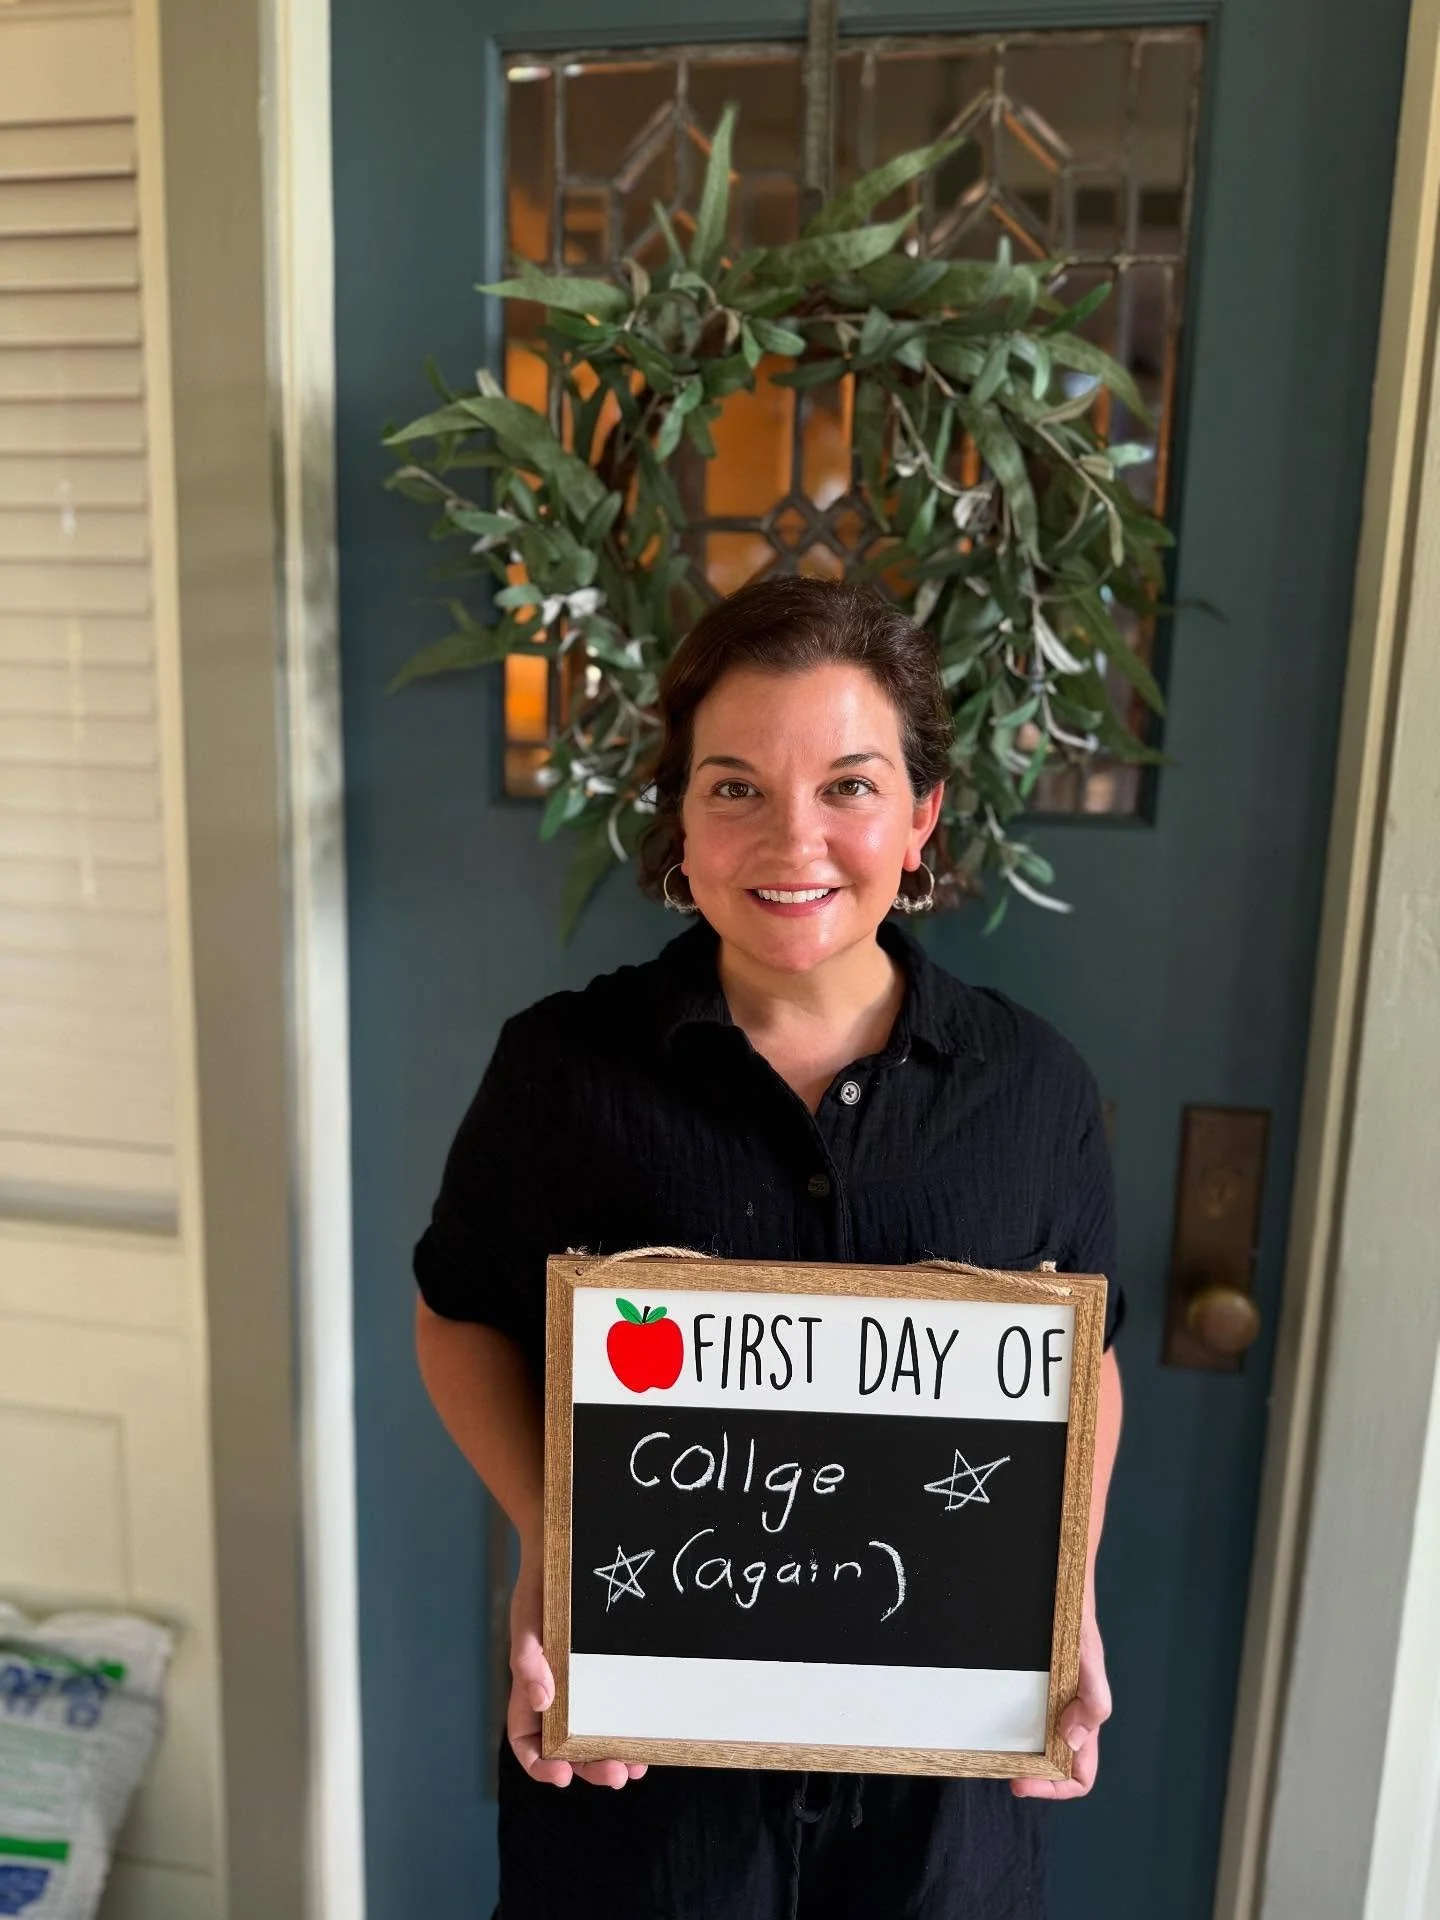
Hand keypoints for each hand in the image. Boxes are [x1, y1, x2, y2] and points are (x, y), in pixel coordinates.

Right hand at [507, 1556, 647, 1789]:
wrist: (567, 1548)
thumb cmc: (541, 1584)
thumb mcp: (528, 1617)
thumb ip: (528, 1656)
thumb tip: (542, 1700)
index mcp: (530, 1686)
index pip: (527, 1739)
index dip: (539, 1765)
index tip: (562, 1776)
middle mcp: (558, 1692)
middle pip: (567, 1747)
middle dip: (589, 1766)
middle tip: (616, 1776)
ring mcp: (585, 1683)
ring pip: (595, 1734)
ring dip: (613, 1755)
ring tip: (636, 1768)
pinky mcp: (611, 1669)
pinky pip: (618, 1708)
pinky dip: (629, 1727)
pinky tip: (646, 1737)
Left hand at [1012, 1599, 1110, 1800]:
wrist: (1059, 1589)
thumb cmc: (1077, 1624)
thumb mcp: (1088, 1658)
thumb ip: (1092, 1699)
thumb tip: (1071, 1740)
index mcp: (1085, 1722)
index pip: (1080, 1775)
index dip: (1054, 1788)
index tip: (1021, 1782)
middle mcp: (1067, 1718)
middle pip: (1054, 1767)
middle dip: (1031, 1776)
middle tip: (1000, 1768)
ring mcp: (1048, 1703)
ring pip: (1036, 1746)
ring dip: (1018, 1755)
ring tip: (992, 1751)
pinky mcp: (1030, 1687)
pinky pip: (1021, 1717)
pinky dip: (1007, 1728)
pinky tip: (988, 1719)